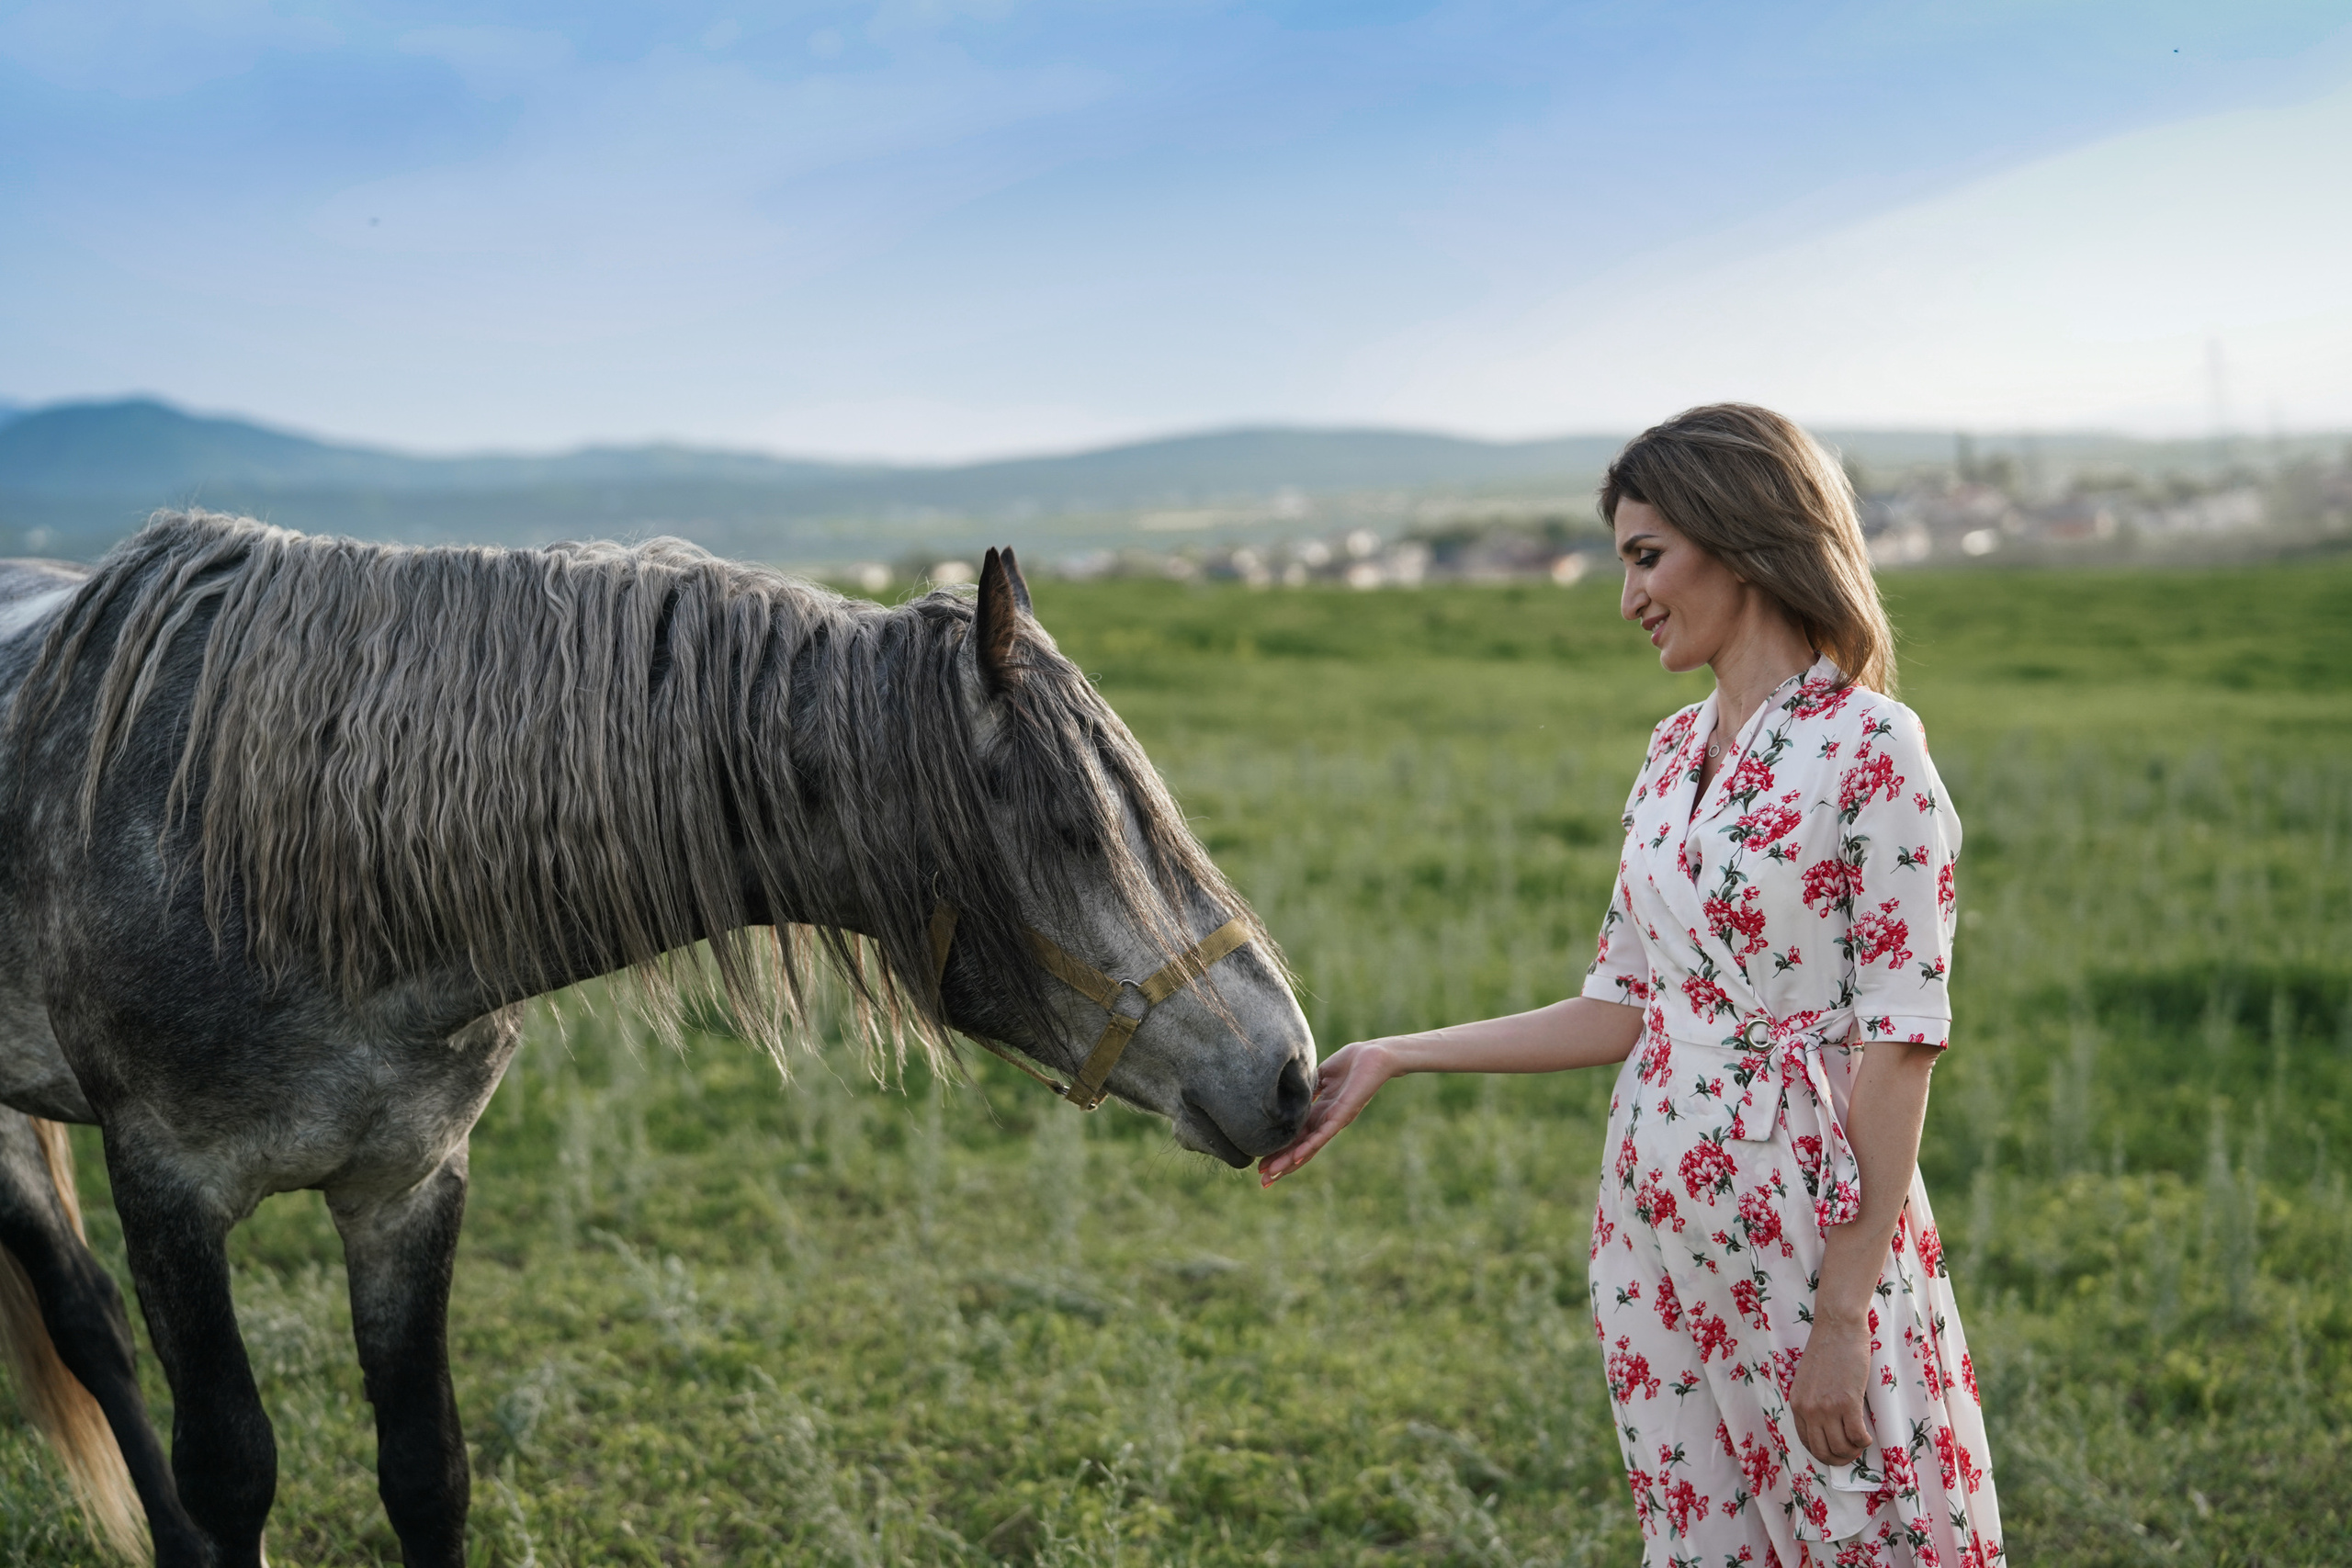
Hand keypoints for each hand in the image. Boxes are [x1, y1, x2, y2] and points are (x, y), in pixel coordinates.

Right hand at [1257, 1040, 1395, 1185]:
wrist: (1375, 1054)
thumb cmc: (1350, 1063)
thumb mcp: (1320, 1075)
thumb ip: (1305, 1087)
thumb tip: (1285, 1089)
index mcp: (1320, 1113)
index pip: (1296, 1137)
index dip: (1279, 1151)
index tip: (1261, 1166)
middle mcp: (1327, 1121)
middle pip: (1300, 1148)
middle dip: (1281, 1164)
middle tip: (1263, 1182)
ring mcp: (1335, 1120)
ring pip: (1309, 1146)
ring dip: (1290, 1161)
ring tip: (1273, 1175)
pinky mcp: (1344, 1114)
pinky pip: (1325, 1133)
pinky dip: (1310, 1146)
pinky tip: (1297, 1158)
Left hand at [1789, 1312, 1873, 1469]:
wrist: (1838, 1326)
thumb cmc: (1828, 1349)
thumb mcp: (1809, 1380)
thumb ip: (1814, 1403)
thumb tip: (1828, 1428)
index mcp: (1797, 1403)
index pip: (1807, 1443)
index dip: (1825, 1453)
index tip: (1837, 1451)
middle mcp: (1808, 1409)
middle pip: (1823, 1451)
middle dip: (1840, 1459)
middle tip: (1853, 1452)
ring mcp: (1827, 1407)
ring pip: (1841, 1448)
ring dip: (1854, 1451)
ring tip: (1861, 1442)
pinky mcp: (1847, 1402)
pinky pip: (1857, 1437)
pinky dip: (1865, 1442)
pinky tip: (1868, 1435)